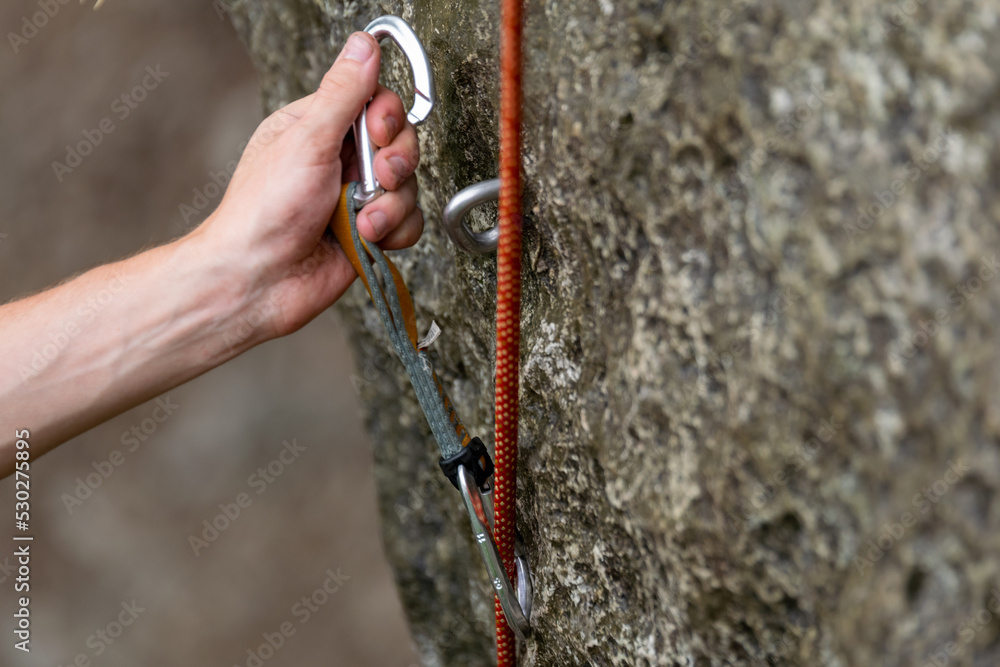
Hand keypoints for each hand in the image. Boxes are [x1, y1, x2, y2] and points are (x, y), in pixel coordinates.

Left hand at [194, 32, 423, 341]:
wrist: (259, 281)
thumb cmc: (264, 212)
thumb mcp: (306, 140)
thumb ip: (344, 93)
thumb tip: (363, 45)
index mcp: (317, 128)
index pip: (375, 103)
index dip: (388, 117)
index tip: (377, 133)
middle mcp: (339, 161)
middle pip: (400, 143)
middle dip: (396, 163)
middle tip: (379, 176)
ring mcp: (356, 199)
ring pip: (408, 187)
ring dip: (390, 206)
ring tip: (359, 220)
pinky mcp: (369, 233)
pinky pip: (408, 223)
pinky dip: (393, 232)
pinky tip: (366, 238)